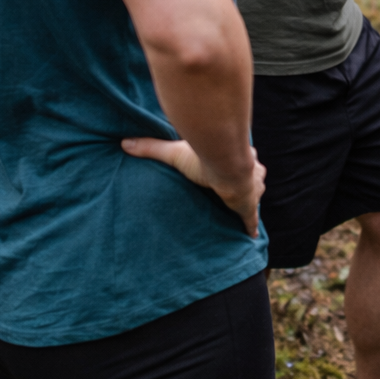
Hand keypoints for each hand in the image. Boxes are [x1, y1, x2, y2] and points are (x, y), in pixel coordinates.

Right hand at [122, 136, 264, 237]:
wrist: (228, 167)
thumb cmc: (204, 158)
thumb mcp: (174, 152)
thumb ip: (152, 148)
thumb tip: (125, 143)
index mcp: (236, 156)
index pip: (238, 160)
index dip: (233, 164)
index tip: (228, 169)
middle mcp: (250, 171)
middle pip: (250, 178)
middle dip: (245, 182)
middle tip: (235, 189)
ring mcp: (252, 190)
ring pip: (254, 194)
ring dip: (249, 200)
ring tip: (240, 207)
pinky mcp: (249, 207)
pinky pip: (251, 219)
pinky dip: (251, 226)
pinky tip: (251, 235)